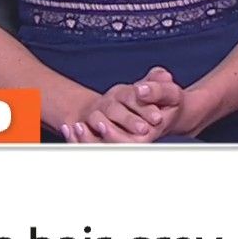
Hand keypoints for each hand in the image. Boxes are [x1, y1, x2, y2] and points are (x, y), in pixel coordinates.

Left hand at [60, 71, 184, 142]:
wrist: (166, 110)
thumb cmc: (168, 101)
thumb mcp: (169, 92)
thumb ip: (158, 89)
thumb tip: (141, 89)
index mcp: (147, 136)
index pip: (128, 143)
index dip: (113, 135)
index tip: (101, 122)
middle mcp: (132, 143)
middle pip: (110, 150)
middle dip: (93, 139)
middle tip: (80, 126)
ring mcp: (120, 142)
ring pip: (98, 149)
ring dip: (83, 140)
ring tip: (71, 126)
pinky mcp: (109, 140)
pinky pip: (91, 145)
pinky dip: (78, 139)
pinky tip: (68, 127)